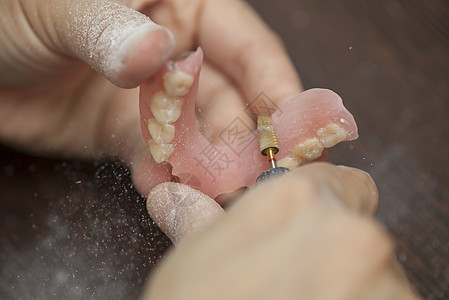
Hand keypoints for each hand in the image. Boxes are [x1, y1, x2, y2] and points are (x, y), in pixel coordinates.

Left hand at [0, 0, 300, 194]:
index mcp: (181, 6)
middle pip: (235, 101)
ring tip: (220, 196)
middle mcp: (180, 54)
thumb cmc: (10, 10)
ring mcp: (156, 99)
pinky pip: (160, 161)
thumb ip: (109, 27)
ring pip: (202, 138)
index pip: (247, 47)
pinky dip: (167, 179)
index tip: (297, 131)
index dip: (277, 88)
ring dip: (212, 169)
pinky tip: (167, 193)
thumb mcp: (60, 6)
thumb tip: (154, 54)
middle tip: (262, 179)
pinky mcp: (130, 135)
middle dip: (251, 142)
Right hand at [143, 163, 419, 298]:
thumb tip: (173, 196)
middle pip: (357, 228)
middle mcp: (356, 235)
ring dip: (347, 290)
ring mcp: (387, 287)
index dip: (317, 206)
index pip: (338, 181)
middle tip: (288, 287)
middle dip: (330, 250)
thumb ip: (201, 221)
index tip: (300, 232)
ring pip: (376, 274)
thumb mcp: (189, 270)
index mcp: (298, 202)